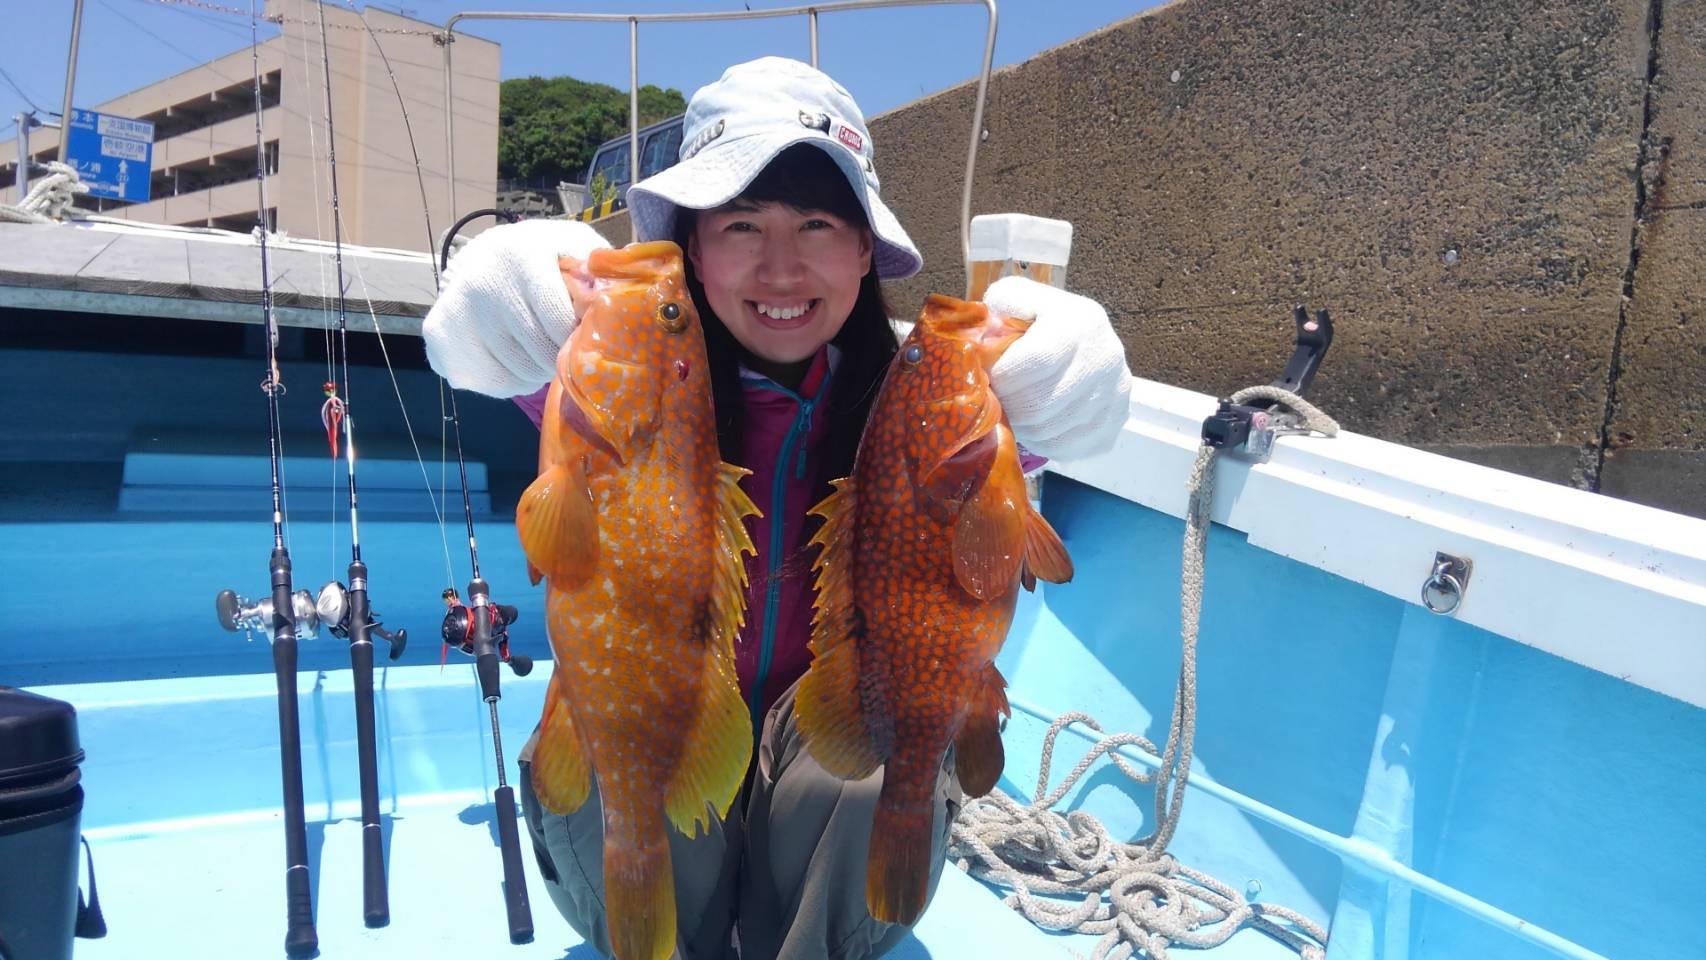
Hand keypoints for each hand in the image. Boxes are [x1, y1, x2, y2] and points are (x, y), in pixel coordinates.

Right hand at [422, 219, 611, 396]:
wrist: (483, 257)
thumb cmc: (543, 257)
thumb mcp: (575, 246)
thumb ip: (601, 268)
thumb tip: (617, 299)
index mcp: (521, 257)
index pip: (560, 323)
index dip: (579, 338)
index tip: (585, 335)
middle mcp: (483, 283)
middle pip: (540, 354)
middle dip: (561, 358)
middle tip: (564, 345)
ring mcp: (456, 312)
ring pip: (518, 375)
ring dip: (539, 372)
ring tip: (539, 348)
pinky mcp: (440, 338)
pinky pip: (494, 385)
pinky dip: (513, 382)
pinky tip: (514, 356)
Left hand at [984, 276, 1131, 459]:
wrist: (1082, 340)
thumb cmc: (1038, 320)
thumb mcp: (1019, 296)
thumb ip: (1002, 301)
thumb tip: (990, 325)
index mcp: (1081, 322)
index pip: (1036, 361)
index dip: (1002, 377)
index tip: (985, 378)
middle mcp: (1106, 357)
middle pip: (1041, 403)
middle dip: (1006, 407)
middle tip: (992, 402)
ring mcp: (1115, 394)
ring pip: (1051, 430)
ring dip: (1020, 427)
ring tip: (1009, 412)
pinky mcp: (1115, 422)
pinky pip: (1068, 447)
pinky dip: (1041, 442)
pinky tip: (1032, 425)